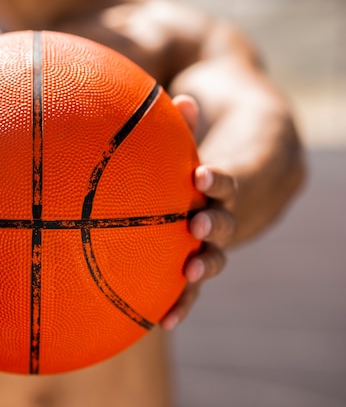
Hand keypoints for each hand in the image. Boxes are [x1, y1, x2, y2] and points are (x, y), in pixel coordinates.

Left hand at [160, 95, 237, 330]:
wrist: (261, 165)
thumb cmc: (216, 142)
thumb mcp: (208, 126)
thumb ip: (188, 118)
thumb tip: (174, 99)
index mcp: (231, 180)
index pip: (228, 180)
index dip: (218, 180)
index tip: (204, 176)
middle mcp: (229, 213)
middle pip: (225, 222)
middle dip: (213, 224)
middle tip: (197, 224)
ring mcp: (218, 239)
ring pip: (213, 257)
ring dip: (201, 266)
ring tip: (186, 274)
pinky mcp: (203, 257)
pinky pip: (193, 283)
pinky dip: (182, 301)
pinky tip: (162, 324)